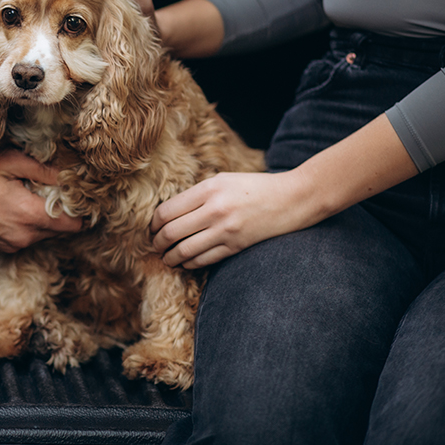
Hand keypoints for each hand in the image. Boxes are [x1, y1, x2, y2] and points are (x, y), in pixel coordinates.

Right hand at [0, 149, 81, 252]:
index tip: (73, 195)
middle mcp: (23, 236)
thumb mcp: (8, 161)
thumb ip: (42, 169)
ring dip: (40, 219)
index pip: (73, 224)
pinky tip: (10, 207)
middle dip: (59, 212)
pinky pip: (24, 238)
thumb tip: (67, 174)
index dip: (78, 209)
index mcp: (29, 215)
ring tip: (26, 196)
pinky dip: (25, 226)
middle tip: (49, 190)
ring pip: (42, 235)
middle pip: (59, 230)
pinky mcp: (0, 248)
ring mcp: (10, 245)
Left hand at [151, 171, 316, 268]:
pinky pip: (204, 260)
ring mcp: (226, 230)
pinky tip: (185, 262)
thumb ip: (196, 194)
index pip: (167, 212)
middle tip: (154, 245)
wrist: (293, 198)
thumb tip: (168, 214)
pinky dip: (189, 263)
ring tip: (166, 258)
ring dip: (170, 257)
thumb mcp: (222, 180)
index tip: (151, 229)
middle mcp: (215, 210)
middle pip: (171, 233)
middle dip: (157, 242)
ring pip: (184, 251)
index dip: (153, 224)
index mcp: (208, 189)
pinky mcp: (236, 246)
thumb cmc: (254, 186)